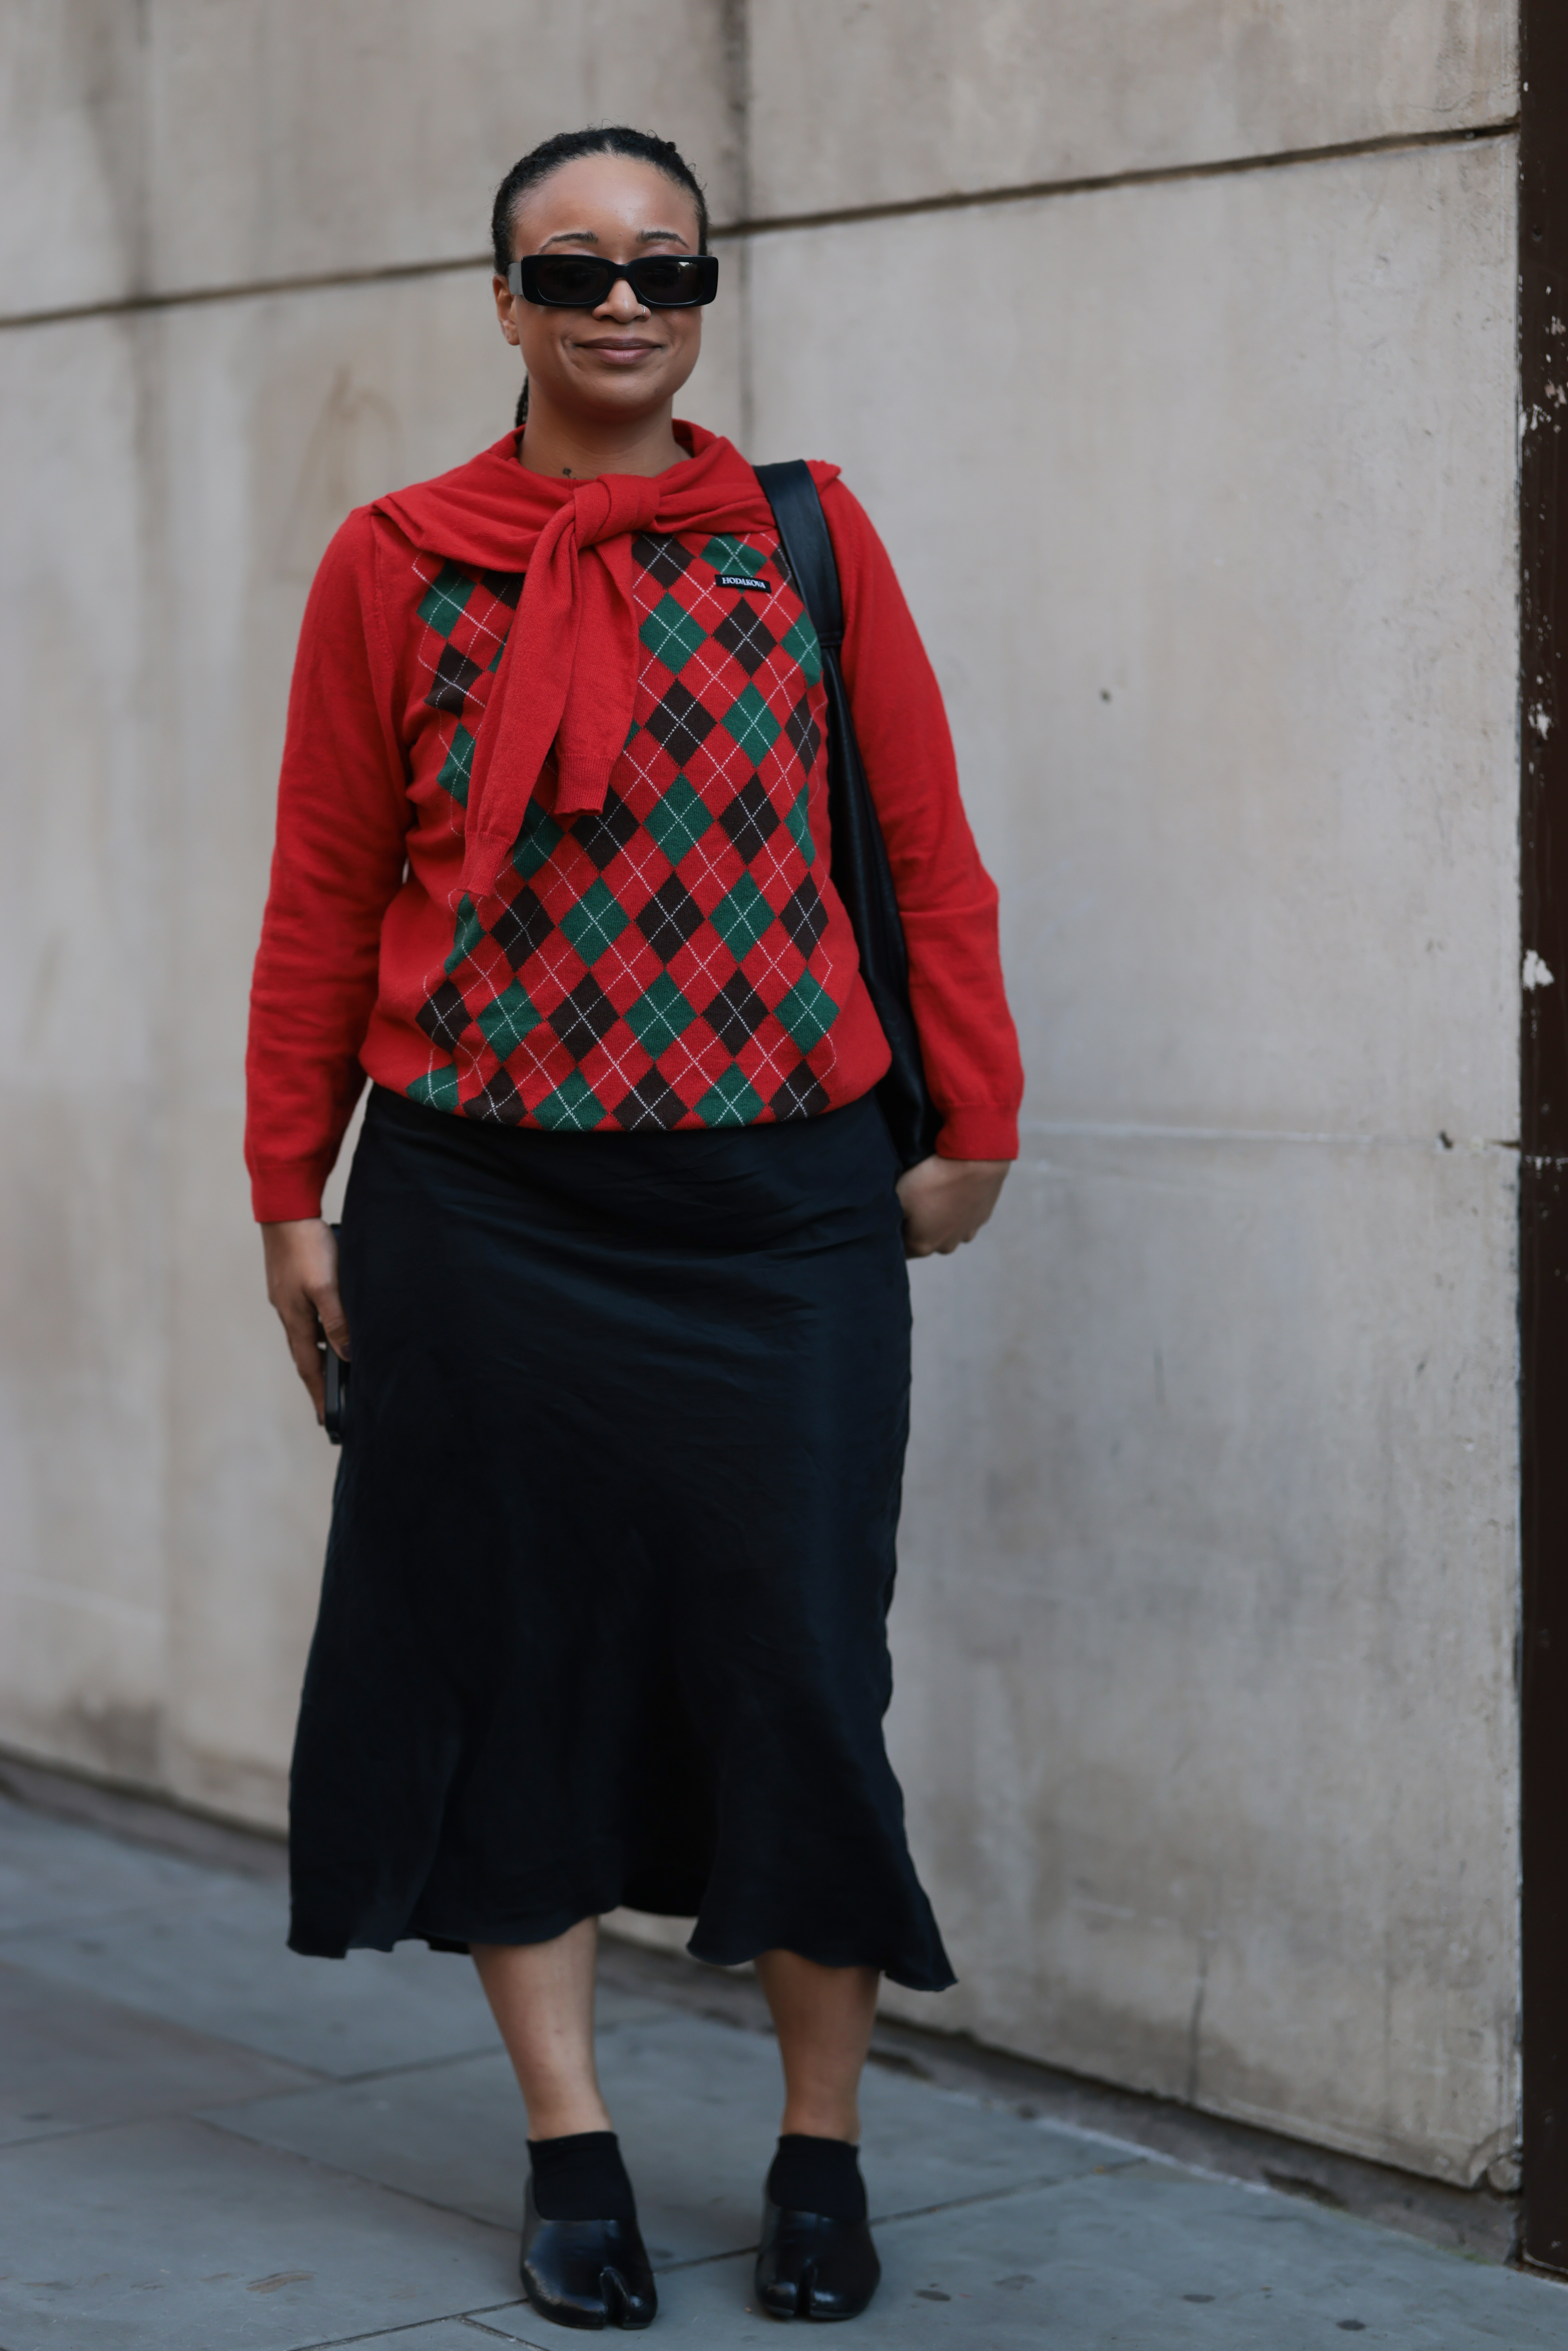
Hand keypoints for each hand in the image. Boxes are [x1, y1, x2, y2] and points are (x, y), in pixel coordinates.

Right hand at [262, 1218, 348, 1422]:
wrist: (286, 1211)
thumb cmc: (308, 1247)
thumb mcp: (327, 1286)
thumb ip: (337, 1321)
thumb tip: (347, 1353)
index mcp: (296, 1319)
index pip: (309, 1367)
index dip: (319, 1394)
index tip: (327, 1420)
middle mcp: (289, 1313)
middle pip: (305, 1356)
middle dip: (319, 1381)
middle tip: (332, 1404)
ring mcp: (288, 1299)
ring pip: (307, 1336)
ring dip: (321, 1355)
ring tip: (336, 1372)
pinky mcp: (292, 1285)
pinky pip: (308, 1318)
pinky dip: (320, 1331)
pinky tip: (333, 1329)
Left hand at [895, 1156, 1009, 1258]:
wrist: (975, 1161)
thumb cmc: (931, 1179)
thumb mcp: (898, 1196)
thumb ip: (888, 1215)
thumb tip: (884, 1224)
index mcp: (921, 1246)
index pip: (899, 1249)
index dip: (894, 1233)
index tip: (892, 1216)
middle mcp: (945, 1246)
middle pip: (923, 1240)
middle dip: (916, 1225)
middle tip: (914, 1200)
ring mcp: (966, 1233)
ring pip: (945, 1229)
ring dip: (939, 1216)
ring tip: (937, 1192)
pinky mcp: (982, 1218)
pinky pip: (964, 1217)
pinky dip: (958, 1207)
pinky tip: (954, 1189)